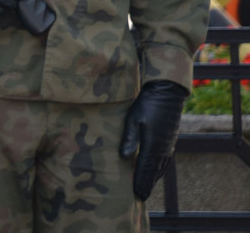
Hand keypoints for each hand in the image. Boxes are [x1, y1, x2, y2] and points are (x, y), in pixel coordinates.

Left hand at [120, 80, 187, 199]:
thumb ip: (128, 138)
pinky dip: (160, 170)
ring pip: (160, 168)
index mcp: (153, 145)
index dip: (140, 182)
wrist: (166, 94)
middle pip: (154, 172)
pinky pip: (165, 161)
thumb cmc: (147, 104)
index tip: (136, 195)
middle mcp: (163, 149)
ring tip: (146, 189)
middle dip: (147, 185)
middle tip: (140, 198)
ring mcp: (168, 146)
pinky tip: (156, 173)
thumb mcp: (133, 119)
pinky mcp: (169, 141)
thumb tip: (123, 157)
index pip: (144, 169)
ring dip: (153, 179)